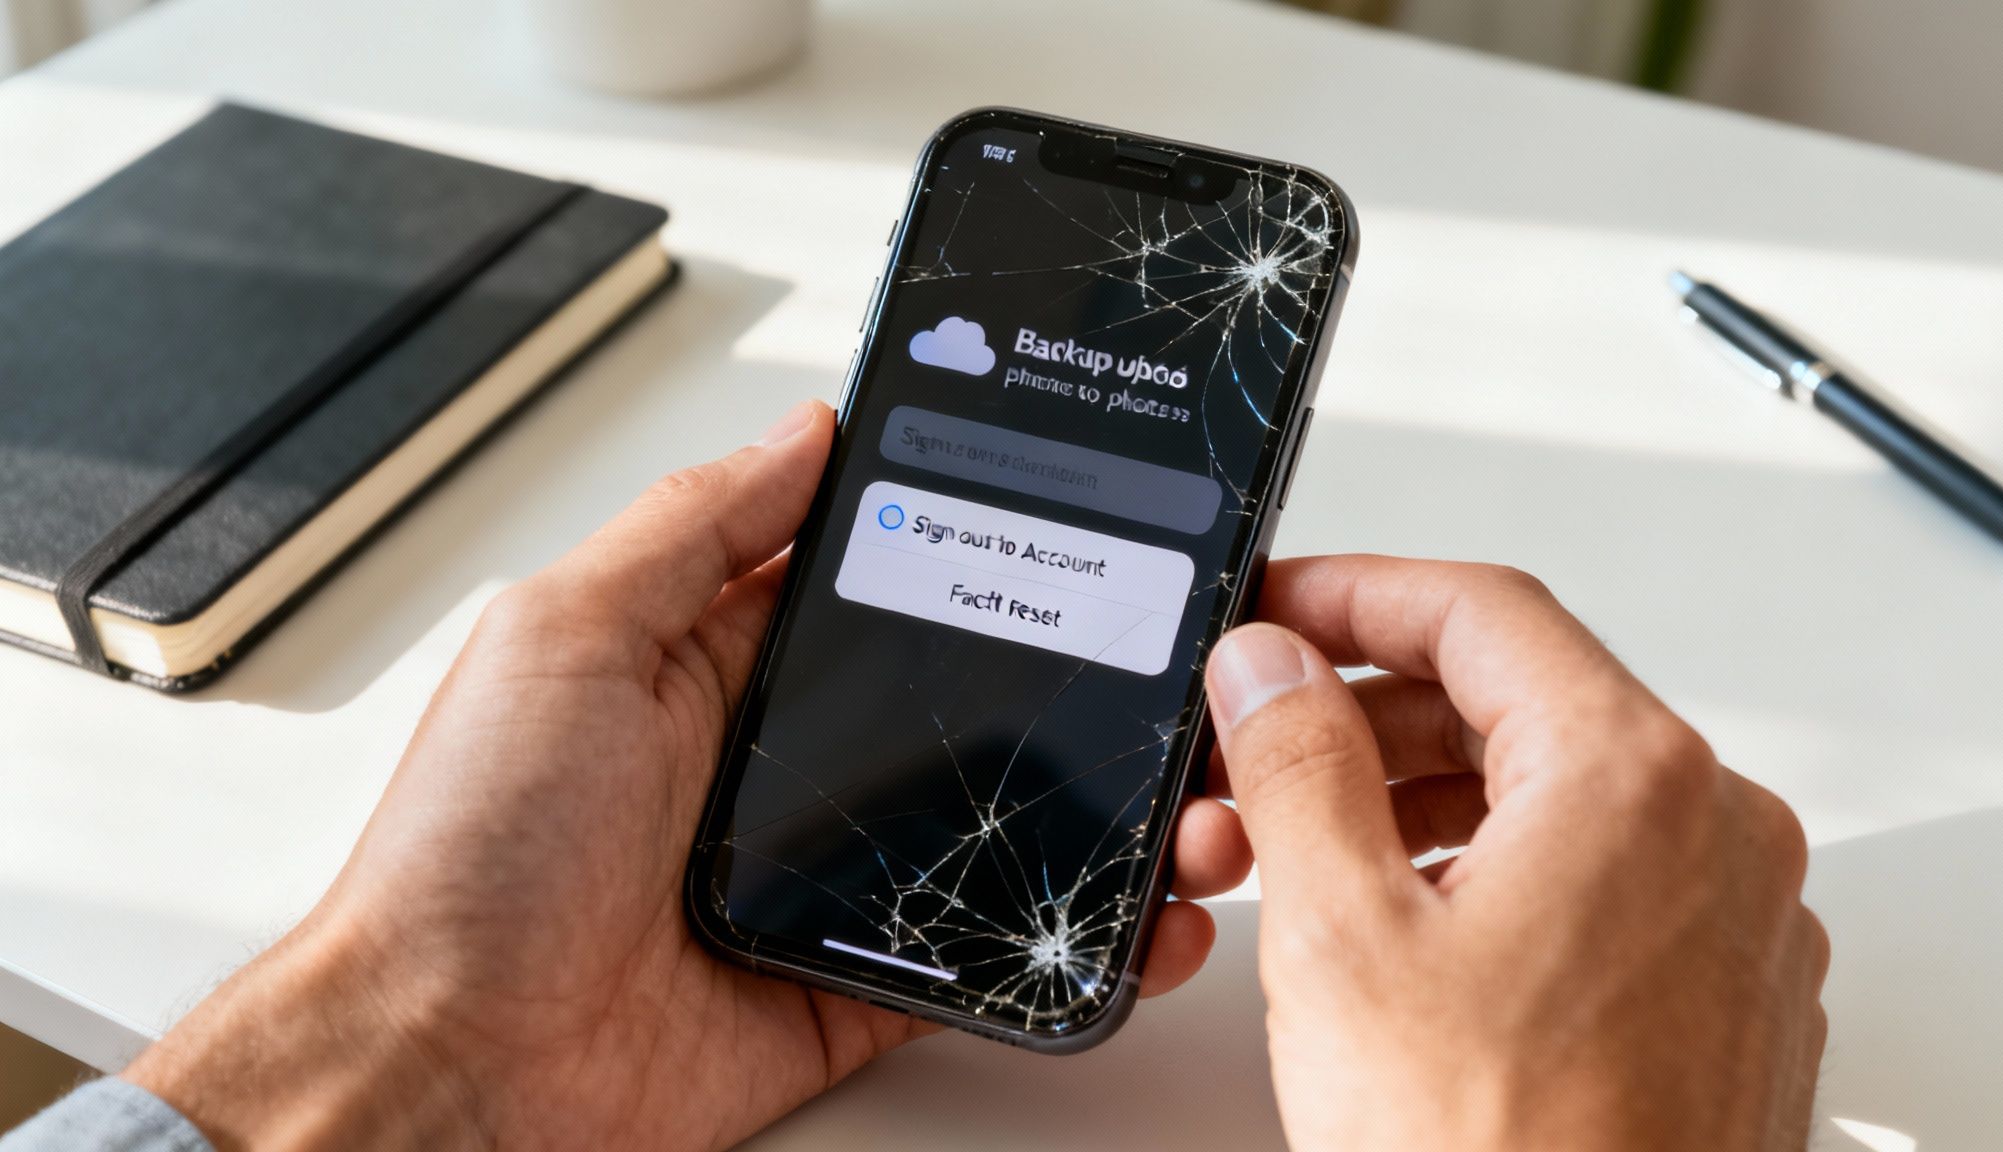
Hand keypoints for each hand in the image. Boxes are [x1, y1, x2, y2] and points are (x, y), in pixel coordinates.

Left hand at [125, 400, 1250, 1150]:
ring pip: (991, 824)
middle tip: (1174, 657)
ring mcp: (817, 874)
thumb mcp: (565, 639)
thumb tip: (804, 434)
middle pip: (952, 696)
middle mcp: (771, 761)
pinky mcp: (847, 984)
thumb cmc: (467, 859)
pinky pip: (980, 954)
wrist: (448, 1075)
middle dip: (1068, 678)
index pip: (866, 574)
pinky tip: (1139, 916)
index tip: (1073, 511)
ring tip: (1191, 784)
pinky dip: (1068, 943)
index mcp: (707, 660)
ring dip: (1096, 807)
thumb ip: (692, 531)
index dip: (963, 539)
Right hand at [1203, 557, 1827, 1151]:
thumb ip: (1297, 764)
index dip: (1354, 594)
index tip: (1277, 610)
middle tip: (1258, 748)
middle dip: (1368, 720)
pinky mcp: (1725, 997)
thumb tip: (1271, 667)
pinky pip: (1601, 881)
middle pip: (1520, 703)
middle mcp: (1716, 832)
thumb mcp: (1342, 935)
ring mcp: (1734, 920)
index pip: (1481, 614)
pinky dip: (1494, 874)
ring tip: (1302, 855)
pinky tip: (1406, 929)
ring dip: (1420, 803)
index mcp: (1633, 781)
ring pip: (1557, 798)